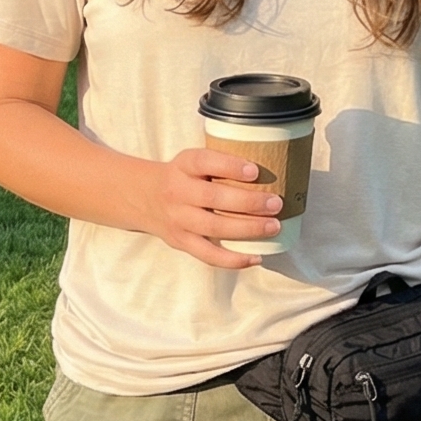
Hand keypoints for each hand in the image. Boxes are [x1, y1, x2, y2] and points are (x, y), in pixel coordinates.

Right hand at [139, 149, 282, 267]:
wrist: (144, 198)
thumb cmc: (183, 177)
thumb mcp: (192, 161)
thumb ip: (220, 163)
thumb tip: (270, 163)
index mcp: (183, 166)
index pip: (204, 162)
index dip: (230, 166)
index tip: (255, 171)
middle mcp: (177, 192)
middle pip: (213, 198)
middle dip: (248, 202)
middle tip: (276, 203)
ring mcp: (178, 219)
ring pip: (213, 227)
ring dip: (247, 228)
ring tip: (273, 226)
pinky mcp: (181, 241)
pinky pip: (208, 254)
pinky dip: (233, 259)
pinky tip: (256, 257)